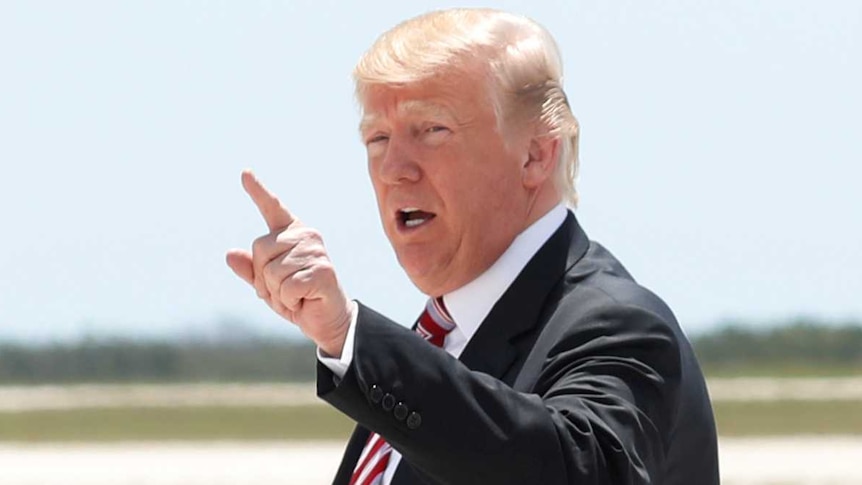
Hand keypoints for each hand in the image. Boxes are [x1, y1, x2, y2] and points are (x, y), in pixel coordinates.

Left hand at [226, 170, 352, 356]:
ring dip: (277, 293)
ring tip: (297, 295)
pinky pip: (286, 287)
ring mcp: (315, 251)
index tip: (244, 173)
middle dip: (263, 278)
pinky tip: (304, 300)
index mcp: (291, 234)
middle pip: (259, 249)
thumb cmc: (298, 298)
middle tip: (285, 290)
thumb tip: (230, 254)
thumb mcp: (268, 286)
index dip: (258, 191)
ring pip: (271, 272)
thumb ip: (250, 270)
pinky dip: (289, 301)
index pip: (273, 208)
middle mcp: (305, 236)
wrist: (327, 320)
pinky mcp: (322, 271)